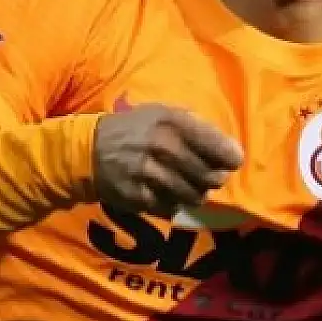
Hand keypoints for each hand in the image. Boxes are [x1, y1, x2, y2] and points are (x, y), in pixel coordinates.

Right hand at [93, 104, 242, 217]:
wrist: (88, 151)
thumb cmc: (134, 129)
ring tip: (189, 185)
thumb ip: (194, 126)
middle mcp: (162, 146)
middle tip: (210, 177)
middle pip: (210, 176)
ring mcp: (149, 174)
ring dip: (196, 193)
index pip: (215, 144)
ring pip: (194, 196)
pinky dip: (174, 203)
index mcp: (171, 121)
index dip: (230, 157)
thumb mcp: (161, 113)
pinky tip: (165, 192)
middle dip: (215, 179)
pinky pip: (172, 208)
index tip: (233, 161)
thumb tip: (229, 147)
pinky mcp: (138, 197)